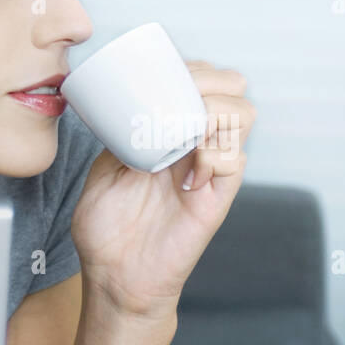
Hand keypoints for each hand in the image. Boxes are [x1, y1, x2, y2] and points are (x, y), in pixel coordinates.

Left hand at [70, 61, 256, 320]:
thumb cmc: (107, 227)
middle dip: (212, 81)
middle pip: (233, 93)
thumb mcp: (103, 166)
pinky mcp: (216, 199)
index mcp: (172, 133)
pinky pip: (234, 162)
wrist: (113, 276)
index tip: (169, 67)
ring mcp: (209, 171)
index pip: (204, 84)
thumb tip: (119, 101)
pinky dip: (213, 154)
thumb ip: (118, 134)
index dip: (196, 68)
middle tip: (185, 92)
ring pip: (242, 118)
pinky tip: (187, 168)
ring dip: (216, 110)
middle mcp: (197, 147)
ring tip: (187, 125)